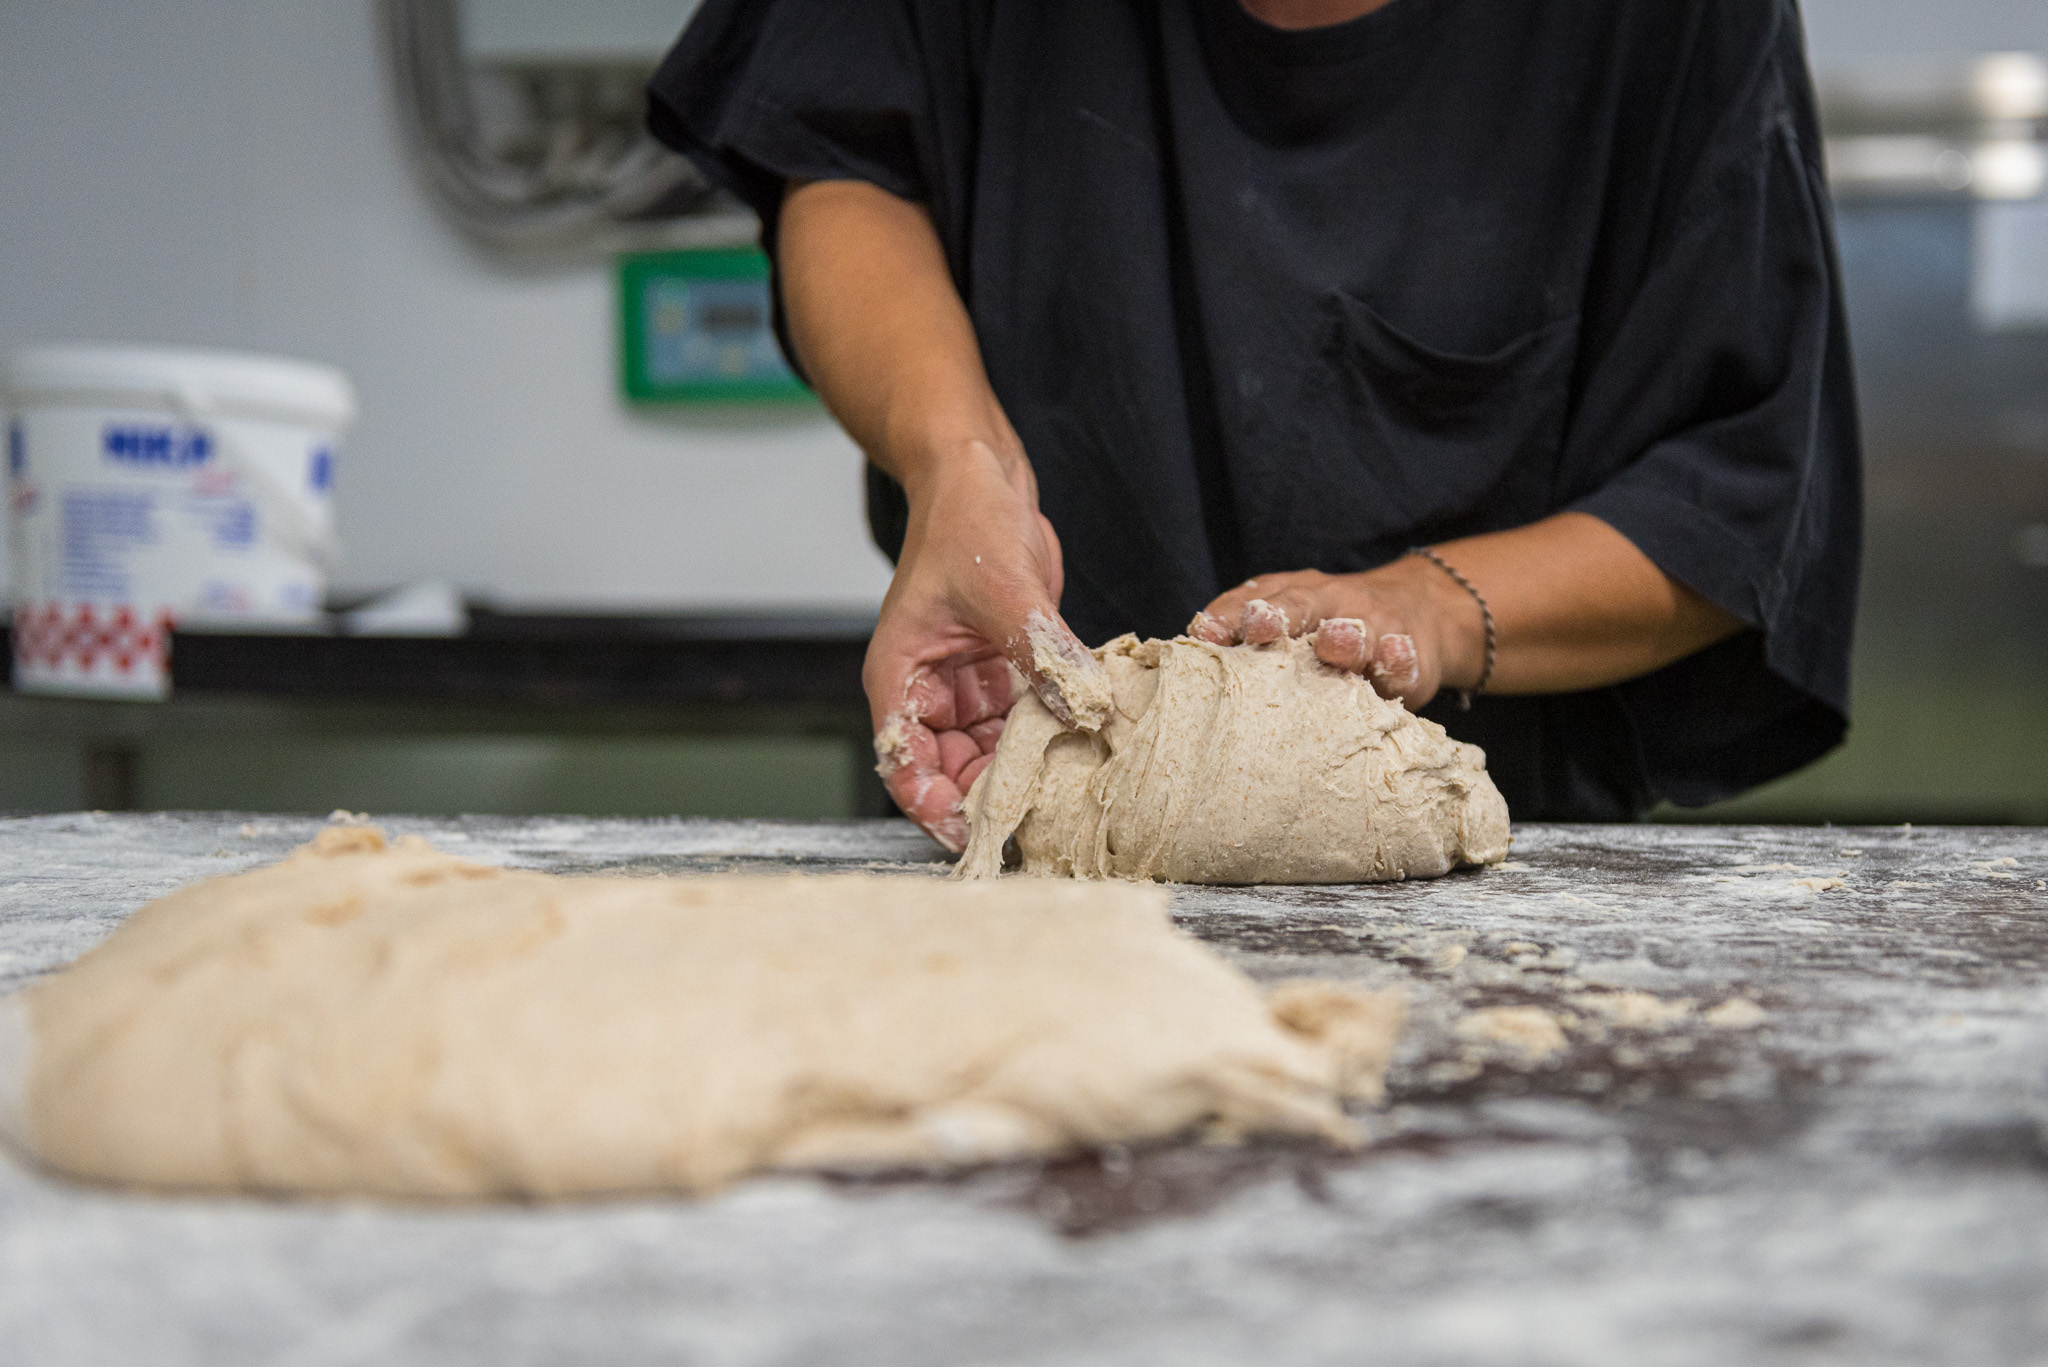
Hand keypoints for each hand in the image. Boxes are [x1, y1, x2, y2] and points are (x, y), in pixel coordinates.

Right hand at [866, 439, 1098, 850]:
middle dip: (990, 798)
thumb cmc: (965, 520)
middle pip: (951, 772)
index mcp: (901, 677)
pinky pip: (1028, 724)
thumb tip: (1084, 707)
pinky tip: (1089, 751)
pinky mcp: (1007, 676)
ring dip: (1028, 773)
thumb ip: (1040, 651)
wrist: (985, 479)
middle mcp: (931, 692)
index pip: (904, 763)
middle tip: (1041, 821)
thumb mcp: (1001, 586)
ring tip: (1072, 793)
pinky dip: (1054, 738)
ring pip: (993, 756)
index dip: (933, 806)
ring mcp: (969, 689)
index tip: (973, 833)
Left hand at [1188, 559, 1485, 709]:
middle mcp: (1328, 601)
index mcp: (1288, 595)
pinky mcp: (1409, 654)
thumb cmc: (1329, 628)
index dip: (1228, 616)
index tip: (1204, 632)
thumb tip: (1180, 674)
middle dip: (1280, 615)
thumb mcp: (1289, 626)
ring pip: (1358, 629)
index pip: (1251, 602)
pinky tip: (1393, 660)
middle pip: (1301, 605)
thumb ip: (1244, 641)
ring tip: (1334, 643)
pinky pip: (1404, 658)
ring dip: (1345, 635)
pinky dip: (1398, 659)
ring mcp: (1372, 624)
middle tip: (1260, 626)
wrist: (1416, 611)